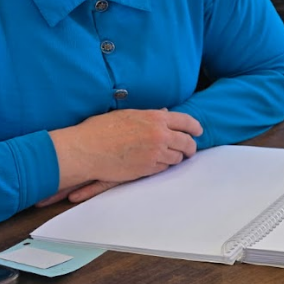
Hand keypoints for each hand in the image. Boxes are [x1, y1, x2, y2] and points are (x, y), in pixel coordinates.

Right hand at [50, 109, 202, 190]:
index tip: (198, 131)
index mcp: (156, 118)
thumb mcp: (128, 115)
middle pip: (186, 142)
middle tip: (189, 149)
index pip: (186, 121)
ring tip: (169, 156)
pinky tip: (154, 163)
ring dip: (175, 157)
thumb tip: (165, 113)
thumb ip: (150, 115)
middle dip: (190, 146)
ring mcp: (155, 153)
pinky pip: (163, 168)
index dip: (195, 127)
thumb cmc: (101, 129)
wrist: (86, 150)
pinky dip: (162, 166)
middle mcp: (159, 135)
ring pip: (177, 157)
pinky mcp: (147, 169)